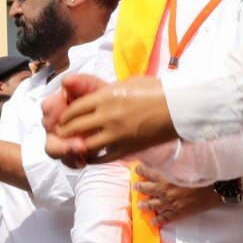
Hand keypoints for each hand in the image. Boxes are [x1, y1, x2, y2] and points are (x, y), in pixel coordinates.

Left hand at [43, 73, 177, 165]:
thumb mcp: (126, 84)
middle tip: (63, 134)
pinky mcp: (126, 149)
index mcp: (105, 97)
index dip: (65, 116)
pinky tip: (90, 156)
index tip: (64, 120)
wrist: (179, 107)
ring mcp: (116, 135)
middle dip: (65, 131)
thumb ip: (106, 90)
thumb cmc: (156, 91)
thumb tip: (93, 93)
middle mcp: (106, 116)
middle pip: (73, 128)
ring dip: (76, 146)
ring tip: (74, 145)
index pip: (74, 109)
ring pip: (84, 145)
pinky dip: (92, 158)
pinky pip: (102, 158)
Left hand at [133, 164, 219, 225]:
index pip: (145, 171)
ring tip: (140, 205)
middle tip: (136, 187)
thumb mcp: (184, 161)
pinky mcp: (178, 213)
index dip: (140, 170)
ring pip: (152, 205)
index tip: (137, 170)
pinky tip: (154, 221)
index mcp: (164, 175)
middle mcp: (163, 190)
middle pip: (144, 189)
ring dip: (144, 205)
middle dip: (138, 188)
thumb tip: (164, 153)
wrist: (216, 187)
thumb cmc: (202, 172)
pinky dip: (158, 220)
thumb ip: (171, 160)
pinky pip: (165, 218)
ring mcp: (170, 203)